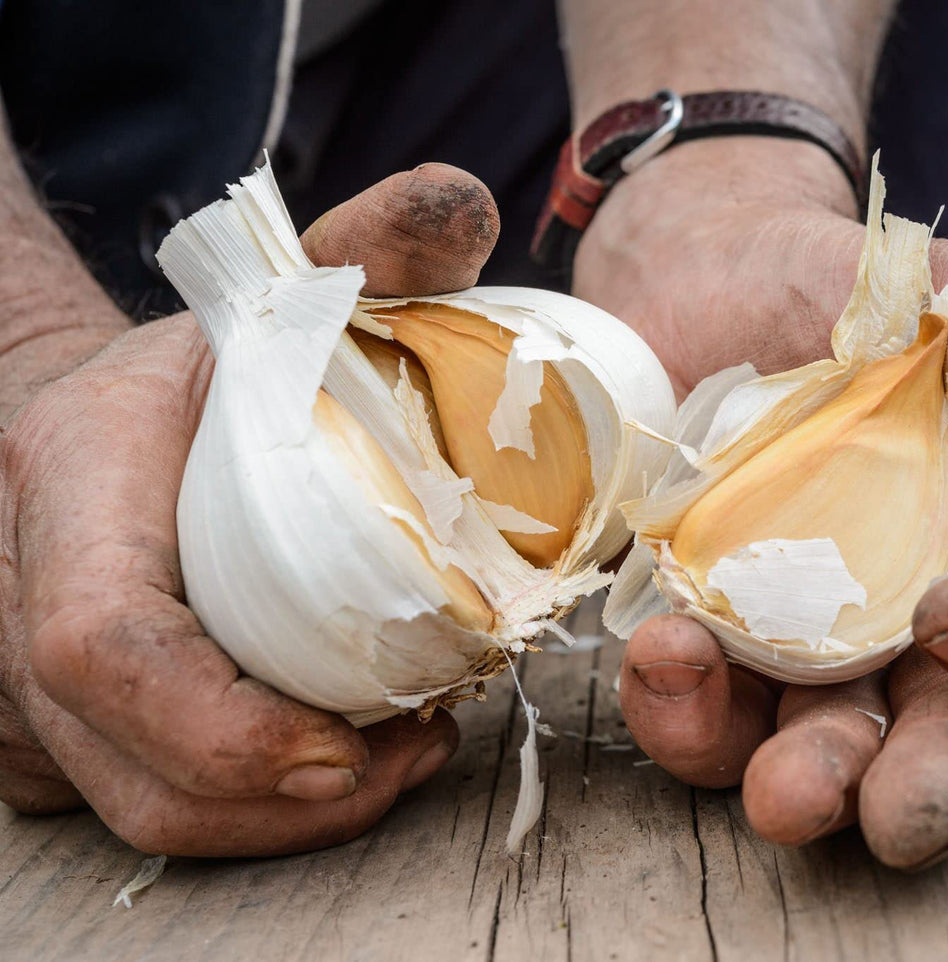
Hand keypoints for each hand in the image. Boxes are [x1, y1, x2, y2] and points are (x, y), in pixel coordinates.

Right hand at [0, 164, 497, 855]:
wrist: (109, 417)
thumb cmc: (206, 367)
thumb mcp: (280, 296)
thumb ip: (371, 248)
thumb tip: (468, 200)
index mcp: (71, 480)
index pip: (102, 644)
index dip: (214, 724)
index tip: (342, 749)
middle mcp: (18, 594)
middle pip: (124, 765)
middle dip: (277, 803)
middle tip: (415, 757)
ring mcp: (22, 677)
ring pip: (132, 807)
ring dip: (275, 821)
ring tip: (400, 760)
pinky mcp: (56, 725)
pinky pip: (138, 801)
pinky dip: (244, 811)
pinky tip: (340, 761)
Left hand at [574, 139, 947, 868]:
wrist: (696, 277)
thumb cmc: (850, 289)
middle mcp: (941, 629)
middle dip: (938, 788)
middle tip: (897, 817)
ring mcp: (822, 653)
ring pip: (834, 756)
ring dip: (807, 781)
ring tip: (777, 790)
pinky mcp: (718, 654)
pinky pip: (709, 719)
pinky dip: (686, 710)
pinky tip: (664, 659)